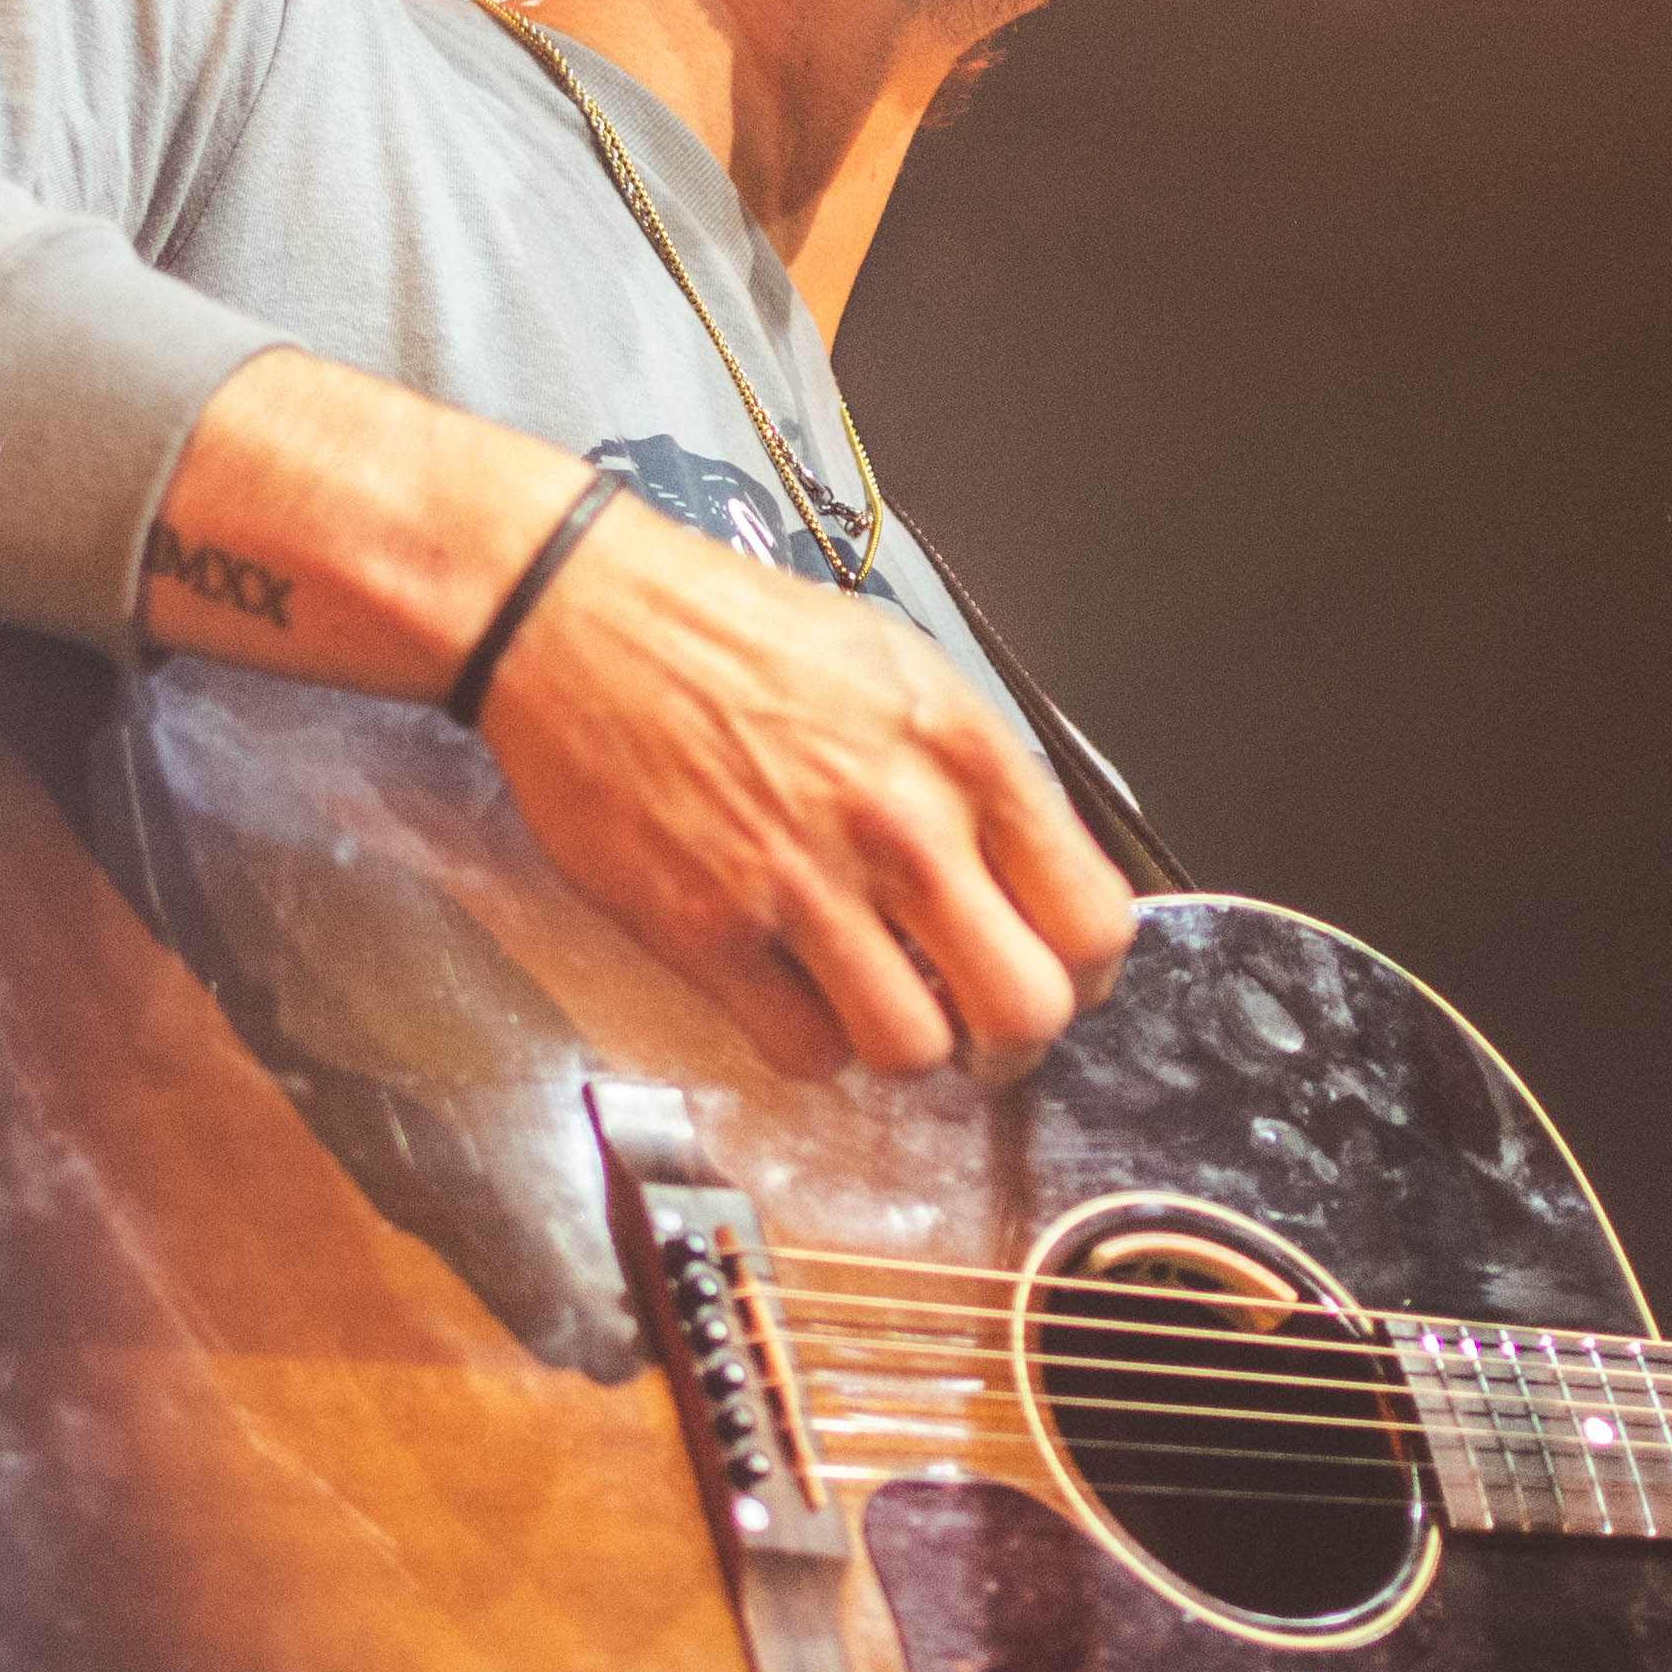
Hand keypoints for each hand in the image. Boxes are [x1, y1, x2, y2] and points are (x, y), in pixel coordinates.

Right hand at [471, 495, 1135, 1083]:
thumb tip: (1034, 882)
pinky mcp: (709, 932)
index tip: (1054, 977)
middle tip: (978, 1029)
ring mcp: (802, 884)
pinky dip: (808, 1042)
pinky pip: (803, 1053)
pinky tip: (793, 991)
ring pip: (915, 1051)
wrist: (579, 619)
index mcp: (963, 750)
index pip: (1093, 918)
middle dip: (1012, 1041)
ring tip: (876, 1004)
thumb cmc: (734, 637)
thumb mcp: (901, 671)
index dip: (1083, 974)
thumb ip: (979, 779)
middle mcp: (899, 821)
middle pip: (1024, 1010)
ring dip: (905, 1046)